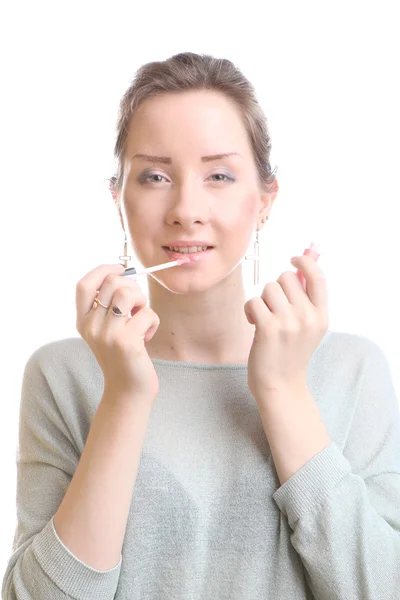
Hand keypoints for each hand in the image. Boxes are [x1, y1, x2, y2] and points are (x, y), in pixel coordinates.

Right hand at [76, 264, 159, 401]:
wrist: (128, 391)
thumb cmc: (123, 355)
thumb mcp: (108, 330)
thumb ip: (109, 305)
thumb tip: (124, 272)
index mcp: (83, 321)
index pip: (84, 285)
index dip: (102, 270)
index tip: (120, 268)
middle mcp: (91, 326)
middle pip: (112, 283)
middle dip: (132, 287)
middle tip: (137, 305)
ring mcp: (107, 334)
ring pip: (128, 293)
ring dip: (142, 301)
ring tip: (141, 317)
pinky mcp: (127, 342)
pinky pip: (147, 313)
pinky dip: (153, 321)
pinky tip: (147, 337)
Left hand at [244, 254, 328, 400]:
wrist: (280, 386)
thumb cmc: (290, 353)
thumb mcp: (308, 327)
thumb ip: (306, 299)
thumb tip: (299, 265)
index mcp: (321, 315)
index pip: (318, 276)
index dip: (305, 261)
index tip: (293, 259)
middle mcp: (308, 317)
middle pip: (286, 277)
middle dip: (275, 288)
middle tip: (274, 308)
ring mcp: (289, 323)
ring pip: (268, 288)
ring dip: (262, 300)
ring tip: (264, 318)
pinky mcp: (268, 328)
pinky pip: (253, 301)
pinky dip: (249, 310)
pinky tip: (254, 324)